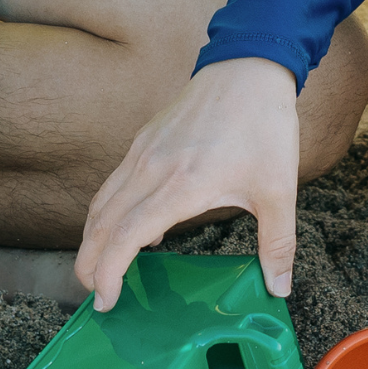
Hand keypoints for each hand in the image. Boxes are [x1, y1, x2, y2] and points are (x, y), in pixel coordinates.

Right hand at [77, 57, 301, 307]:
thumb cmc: (264, 126)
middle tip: (94, 296)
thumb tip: (279, 288)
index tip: (107, 301)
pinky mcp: (143, 140)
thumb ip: (278, 244)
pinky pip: (114, 183)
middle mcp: (151, 168)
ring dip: (92, 238)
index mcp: (181, 185)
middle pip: (101, 224)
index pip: (126, 237)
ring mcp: (143, 152)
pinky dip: (109, 211)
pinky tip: (132, 227)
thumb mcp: (279, 190)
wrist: (249, 67)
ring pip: (101, 202)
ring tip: (99, 268)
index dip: (108, 273)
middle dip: (88, 264)